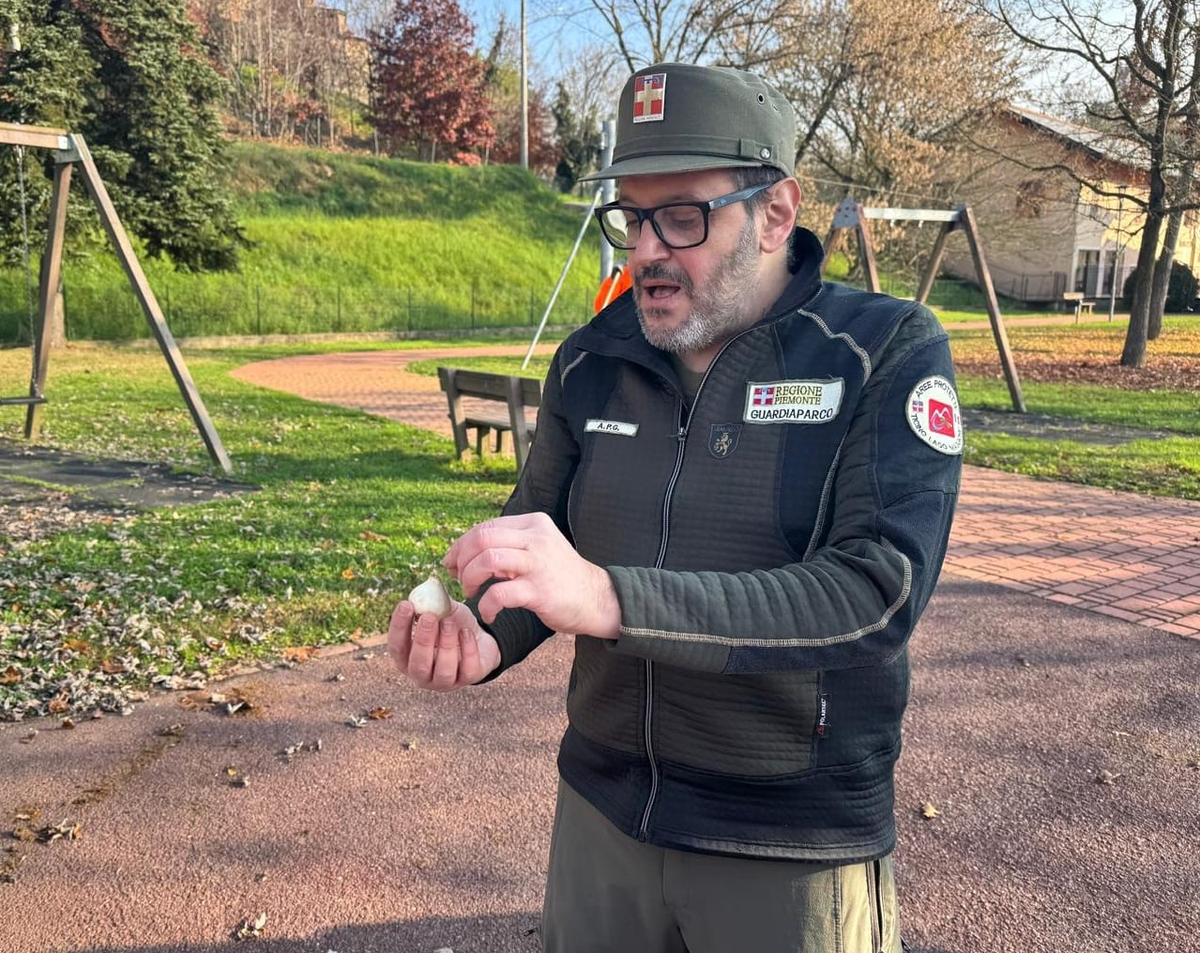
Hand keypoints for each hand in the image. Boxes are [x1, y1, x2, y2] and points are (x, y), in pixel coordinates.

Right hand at [387, 599, 500, 690]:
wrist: (481, 639)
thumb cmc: (453, 625)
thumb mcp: (442, 612)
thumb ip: (433, 603)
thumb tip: (426, 590)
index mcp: (408, 658)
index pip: (396, 647)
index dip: (399, 627)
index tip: (406, 604)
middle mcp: (423, 674)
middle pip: (418, 664)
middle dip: (423, 640)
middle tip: (429, 617)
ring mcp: (445, 681)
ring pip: (443, 670)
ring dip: (446, 644)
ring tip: (449, 622)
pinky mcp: (468, 679)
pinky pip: (467, 669)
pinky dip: (468, 648)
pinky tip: (467, 631)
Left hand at [442, 512, 619, 638]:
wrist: (597, 599)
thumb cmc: (560, 577)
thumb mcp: (537, 549)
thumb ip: (508, 546)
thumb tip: (463, 552)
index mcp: (533, 524)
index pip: (485, 527)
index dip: (461, 545)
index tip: (452, 564)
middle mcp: (536, 538)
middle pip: (482, 538)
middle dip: (461, 560)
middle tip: (460, 580)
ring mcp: (539, 564)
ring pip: (488, 560)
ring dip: (470, 578)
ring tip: (472, 592)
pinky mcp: (540, 591)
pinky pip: (499, 594)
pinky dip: (486, 605)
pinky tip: (488, 614)